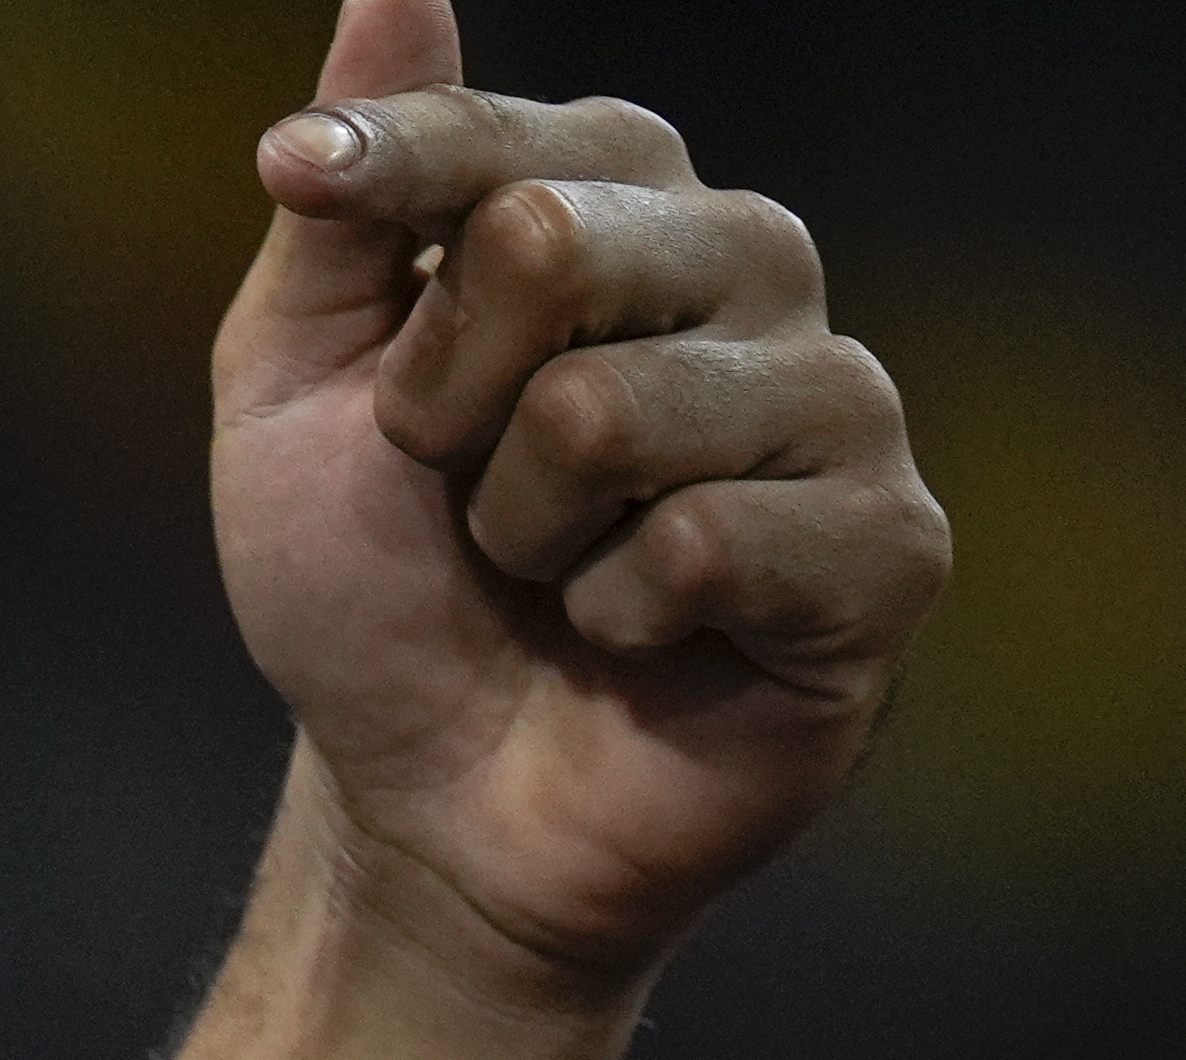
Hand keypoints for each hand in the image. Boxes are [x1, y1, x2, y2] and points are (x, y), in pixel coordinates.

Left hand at [211, 0, 948, 994]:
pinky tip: (640, 638)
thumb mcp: (299, 392)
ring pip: (613, 409)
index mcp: (627, 207)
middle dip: (440, 409)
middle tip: (460, 495)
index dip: (392, 167)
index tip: (303, 178)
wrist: (424, 801)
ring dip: (524, 531)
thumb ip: (350, 202)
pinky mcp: (886, 547)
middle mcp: (752, 269)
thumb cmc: (375, 594)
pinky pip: (708, 540)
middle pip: (558, 237)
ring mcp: (836, 402)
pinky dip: (619, 614)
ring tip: (551, 577)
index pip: (512, 132)